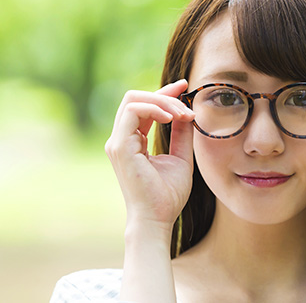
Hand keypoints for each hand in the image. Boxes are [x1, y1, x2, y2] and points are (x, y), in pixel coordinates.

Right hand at [105, 79, 194, 230]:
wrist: (157, 219)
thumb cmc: (168, 195)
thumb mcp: (181, 157)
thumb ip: (182, 134)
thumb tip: (187, 112)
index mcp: (131, 141)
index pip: (144, 106)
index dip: (164, 93)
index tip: (185, 86)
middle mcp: (121, 139)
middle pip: (135, 97)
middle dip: (164, 94)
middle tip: (187, 102)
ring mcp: (117, 142)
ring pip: (133, 99)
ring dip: (163, 101)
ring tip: (184, 115)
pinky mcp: (120, 146)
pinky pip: (134, 111)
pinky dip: (155, 108)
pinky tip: (173, 118)